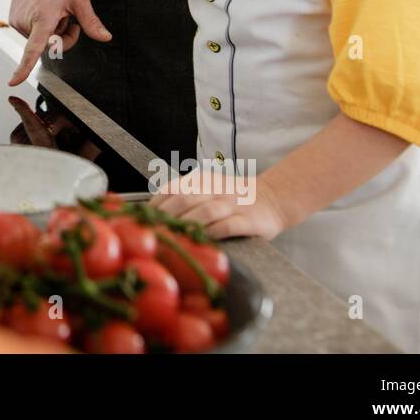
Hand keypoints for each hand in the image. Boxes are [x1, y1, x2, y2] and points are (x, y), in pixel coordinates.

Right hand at [7, 0, 110, 84]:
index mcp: (43, 18)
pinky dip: (40, 27)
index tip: (14, 81)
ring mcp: (17, 22)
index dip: (24, 67)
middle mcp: (26, 22)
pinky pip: (32, 34)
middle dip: (62, 38)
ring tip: (52, 10)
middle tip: (69, 20)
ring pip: (40, 41)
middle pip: (49, 47)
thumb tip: (106, 37)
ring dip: (51, 31)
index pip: (34, 48)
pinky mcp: (13, 21)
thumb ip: (91, 22)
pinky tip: (42, 10)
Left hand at [148, 174, 288, 240]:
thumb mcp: (209, 189)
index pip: (173, 188)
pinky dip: (214, 232)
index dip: (157, 203)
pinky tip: (204, 239)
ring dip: (188, 224)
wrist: (273, 198)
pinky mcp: (249, 221)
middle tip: (156, 231)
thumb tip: (154, 213)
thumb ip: (186, 196)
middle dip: (167, 215)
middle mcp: (217, 190)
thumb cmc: (234, 198)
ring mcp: (234, 205)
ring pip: (206, 211)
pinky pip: (228, 226)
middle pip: (186, 198)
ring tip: (175, 236)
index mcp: (204, 180)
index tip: (146, 218)